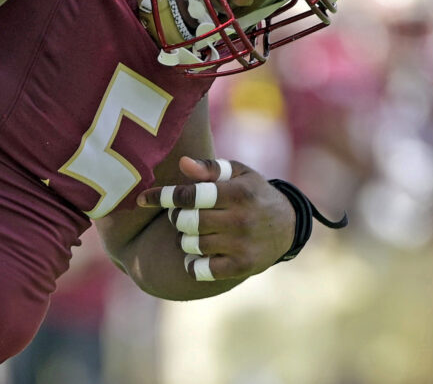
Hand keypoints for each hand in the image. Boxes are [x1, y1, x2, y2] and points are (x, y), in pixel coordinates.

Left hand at [136, 156, 294, 280]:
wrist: (288, 224)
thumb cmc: (253, 193)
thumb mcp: (238, 173)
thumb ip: (210, 168)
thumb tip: (182, 163)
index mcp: (238, 193)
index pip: (191, 195)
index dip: (163, 196)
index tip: (143, 198)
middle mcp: (241, 220)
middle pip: (188, 221)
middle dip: (176, 217)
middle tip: (179, 215)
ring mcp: (242, 245)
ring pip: (193, 244)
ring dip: (185, 238)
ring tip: (192, 232)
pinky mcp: (242, 267)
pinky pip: (204, 270)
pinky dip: (192, 264)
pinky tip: (195, 255)